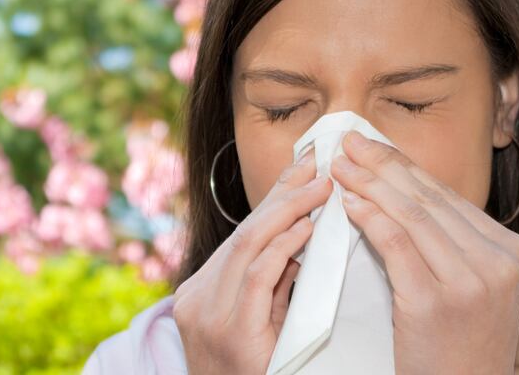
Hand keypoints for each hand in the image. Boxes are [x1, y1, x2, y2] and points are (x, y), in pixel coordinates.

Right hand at [173, 148, 332, 374]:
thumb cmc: (255, 374)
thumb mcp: (258, 322)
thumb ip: (274, 283)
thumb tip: (304, 237)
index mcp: (202, 291)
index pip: (243, 234)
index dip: (274, 197)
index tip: (302, 168)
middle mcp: (198, 297)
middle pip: (245, 231)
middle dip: (283, 194)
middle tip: (316, 164)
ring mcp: (208, 314)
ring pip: (249, 245)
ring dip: (289, 211)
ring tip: (321, 187)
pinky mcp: (230, 332)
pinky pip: (258, 276)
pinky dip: (283, 247)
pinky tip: (307, 227)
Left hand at [330, 130, 518, 374]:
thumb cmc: (458, 340)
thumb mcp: (472, 284)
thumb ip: (449, 240)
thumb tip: (396, 186)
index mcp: (511, 249)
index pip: (446, 195)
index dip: (403, 165)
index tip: (371, 145)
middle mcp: (498, 260)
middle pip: (428, 198)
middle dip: (382, 164)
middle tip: (347, 143)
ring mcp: (469, 281)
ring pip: (411, 214)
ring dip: (369, 184)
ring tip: (340, 167)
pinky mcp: (434, 301)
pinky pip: (396, 244)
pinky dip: (369, 217)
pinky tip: (347, 202)